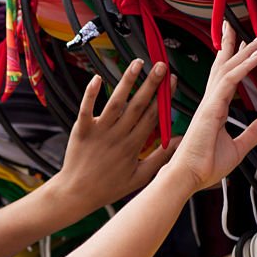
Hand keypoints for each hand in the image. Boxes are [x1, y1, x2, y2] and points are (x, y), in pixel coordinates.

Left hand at [53, 59, 177, 208]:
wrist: (76, 193)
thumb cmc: (108, 187)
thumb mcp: (140, 178)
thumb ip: (160, 158)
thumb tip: (180, 144)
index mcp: (133, 146)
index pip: (152, 116)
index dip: (163, 97)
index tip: (173, 81)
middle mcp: (118, 136)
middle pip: (138, 105)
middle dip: (151, 84)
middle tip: (162, 66)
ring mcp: (99, 132)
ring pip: (116, 102)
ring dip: (127, 82)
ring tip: (137, 63)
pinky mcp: (81, 130)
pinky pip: (86, 109)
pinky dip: (91, 93)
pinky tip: (97, 78)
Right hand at [169, 22, 256, 191]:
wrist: (188, 176)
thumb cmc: (204, 166)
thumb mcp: (239, 147)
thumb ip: (256, 131)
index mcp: (213, 110)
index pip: (225, 78)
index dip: (235, 59)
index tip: (244, 45)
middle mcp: (210, 102)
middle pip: (223, 66)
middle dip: (234, 46)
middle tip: (246, 29)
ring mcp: (209, 104)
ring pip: (227, 69)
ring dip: (244, 51)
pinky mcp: (211, 108)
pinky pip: (230, 81)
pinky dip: (244, 67)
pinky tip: (256, 57)